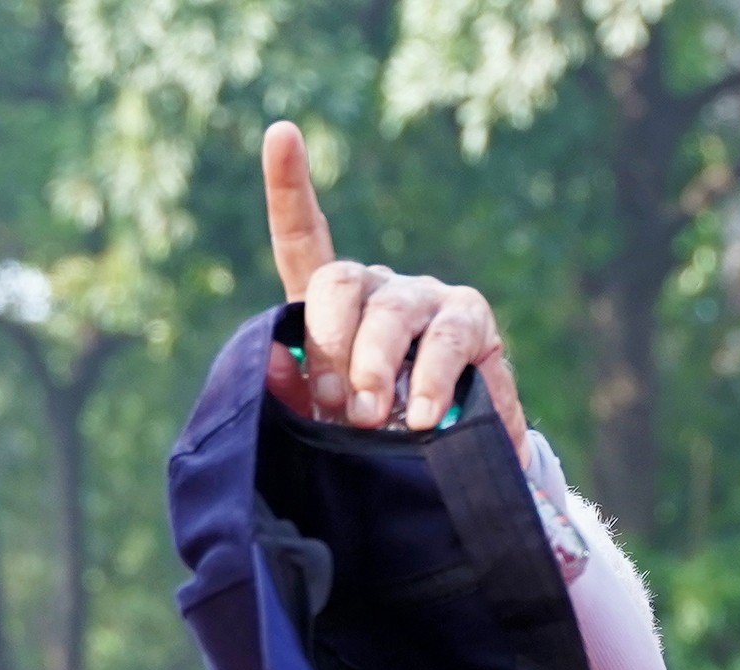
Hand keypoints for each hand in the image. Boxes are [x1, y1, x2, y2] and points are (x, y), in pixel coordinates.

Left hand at [258, 122, 530, 464]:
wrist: (447, 464)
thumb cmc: (376, 436)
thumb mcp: (325, 419)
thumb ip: (293, 391)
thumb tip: (268, 356)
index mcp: (333, 306)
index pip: (305, 238)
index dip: (290, 188)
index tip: (282, 134)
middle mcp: (379, 289)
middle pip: (339, 281)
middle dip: (330, 342)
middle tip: (336, 403)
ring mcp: (427, 298)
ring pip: (390, 312)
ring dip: (375, 367)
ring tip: (371, 418)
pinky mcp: (471, 321)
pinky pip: (445, 340)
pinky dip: (428, 382)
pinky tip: (420, 418)